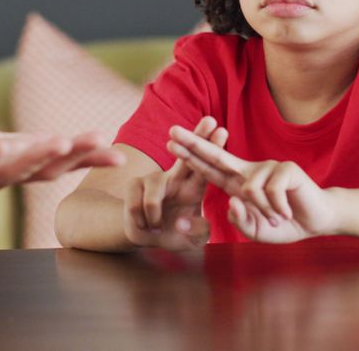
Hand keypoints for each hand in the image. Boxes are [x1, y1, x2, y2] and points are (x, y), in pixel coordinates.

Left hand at [0, 125, 123, 224]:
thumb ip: (19, 145)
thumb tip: (57, 139)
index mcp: (12, 165)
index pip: (55, 161)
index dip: (86, 157)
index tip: (118, 152)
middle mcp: (0, 176)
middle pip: (44, 167)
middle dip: (75, 156)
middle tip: (104, 146)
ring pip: (13, 170)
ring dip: (38, 156)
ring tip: (62, 142)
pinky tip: (0, 146)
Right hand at [122, 117, 227, 249]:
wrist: (145, 237)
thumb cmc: (173, 234)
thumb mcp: (191, 239)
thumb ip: (197, 232)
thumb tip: (183, 221)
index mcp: (194, 188)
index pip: (206, 166)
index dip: (214, 149)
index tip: (223, 130)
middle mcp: (175, 179)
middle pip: (187, 154)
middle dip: (198, 136)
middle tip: (211, 119)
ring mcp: (154, 179)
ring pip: (155, 187)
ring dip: (155, 211)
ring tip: (156, 226)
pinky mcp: (135, 185)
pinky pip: (138, 201)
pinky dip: (142, 218)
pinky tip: (145, 225)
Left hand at [168, 125, 339, 242]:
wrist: (316, 222)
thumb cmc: (284, 224)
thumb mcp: (256, 230)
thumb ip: (240, 221)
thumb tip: (231, 202)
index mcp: (237, 184)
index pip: (210, 168)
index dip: (191, 157)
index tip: (170, 144)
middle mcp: (249, 171)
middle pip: (217, 155)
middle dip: (194, 143)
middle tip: (171, 131)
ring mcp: (268, 167)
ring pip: (249, 189)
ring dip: (264, 211)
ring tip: (278, 218)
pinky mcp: (286, 169)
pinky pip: (271, 190)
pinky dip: (277, 207)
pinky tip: (287, 211)